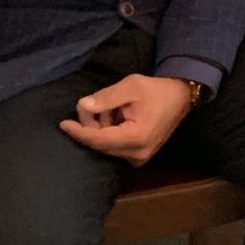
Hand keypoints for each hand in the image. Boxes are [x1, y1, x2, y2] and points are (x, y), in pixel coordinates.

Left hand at [58, 74, 190, 165]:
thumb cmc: (158, 90)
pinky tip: (114, 117)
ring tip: (107, 107)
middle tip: (87, 106)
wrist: (182, 97)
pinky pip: (116, 147)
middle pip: (101, 144)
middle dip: (89, 126)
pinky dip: (109, 133)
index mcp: (136, 138)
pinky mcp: (140, 155)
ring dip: (100, 128)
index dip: (79, 132)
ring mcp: (140, 157)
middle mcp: (137, 154)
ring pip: (107, 146)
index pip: (98, 140)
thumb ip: (106, 97)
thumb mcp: (132, 86)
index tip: (62, 124)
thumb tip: (82, 106)